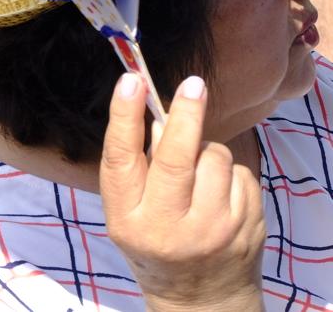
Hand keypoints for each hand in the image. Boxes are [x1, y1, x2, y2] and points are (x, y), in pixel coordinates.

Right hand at [100, 73, 264, 311]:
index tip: (132, 80)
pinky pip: (239, 173)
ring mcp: (214, 229)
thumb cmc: (153, 245)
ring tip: (196, 171)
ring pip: (213, 159)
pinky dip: (228, 171)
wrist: (200, 298)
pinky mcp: (247, 226)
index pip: (122, 159)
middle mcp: (169, 226)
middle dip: (186, 115)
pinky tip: (218, 190)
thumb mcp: (127, 215)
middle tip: (193, 85)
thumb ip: (135, 170)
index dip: (124, 116)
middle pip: (176, 158)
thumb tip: (156, 117)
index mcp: (129, 220)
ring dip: (205, 149)